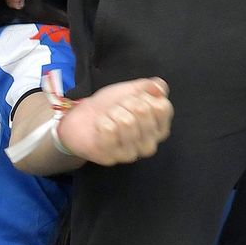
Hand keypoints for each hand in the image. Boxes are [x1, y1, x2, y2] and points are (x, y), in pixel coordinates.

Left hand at [53, 77, 173, 165]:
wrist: (82, 118)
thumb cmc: (110, 106)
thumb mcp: (131, 90)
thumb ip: (148, 86)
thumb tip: (159, 87)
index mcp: (159, 129)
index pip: (162, 107)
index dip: (144, 96)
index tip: (134, 99)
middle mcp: (149, 145)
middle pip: (143, 111)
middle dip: (126, 103)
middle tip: (118, 108)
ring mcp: (131, 154)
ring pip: (126, 121)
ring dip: (113, 113)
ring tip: (108, 118)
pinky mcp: (111, 158)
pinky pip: (109, 130)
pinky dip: (101, 122)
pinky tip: (100, 127)